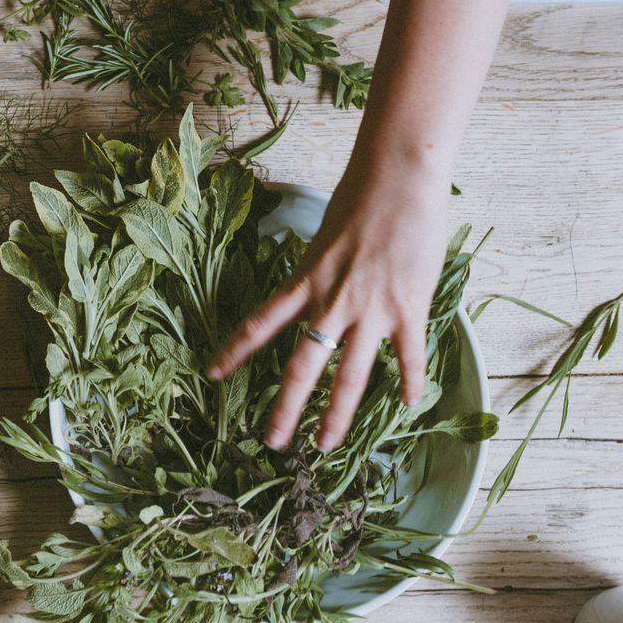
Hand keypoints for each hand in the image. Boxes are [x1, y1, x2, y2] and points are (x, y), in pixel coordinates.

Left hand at [207, 168, 447, 451]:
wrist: (400, 178)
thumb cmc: (361, 196)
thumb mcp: (324, 237)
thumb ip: (319, 269)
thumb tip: (318, 286)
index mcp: (305, 281)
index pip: (260, 323)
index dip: (234, 352)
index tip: (211, 376)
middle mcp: (331, 302)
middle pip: (302, 366)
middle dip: (285, 408)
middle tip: (272, 443)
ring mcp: (370, 310)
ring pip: (350, 376)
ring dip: (337, 415)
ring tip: (326, 445)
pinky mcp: (407, 309)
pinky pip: (408, 357)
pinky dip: (410, 384)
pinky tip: (408, 407)